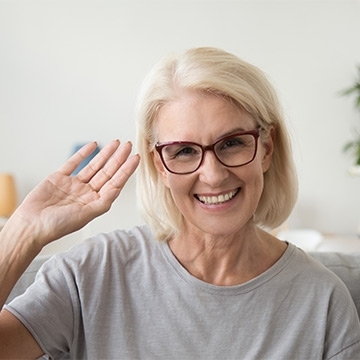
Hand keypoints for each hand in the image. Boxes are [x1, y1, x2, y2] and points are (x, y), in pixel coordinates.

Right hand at [14, 140, 139, 246]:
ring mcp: (74, 184)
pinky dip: (83, 153)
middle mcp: (87, 193)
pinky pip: (74, 163)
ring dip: (105, 154)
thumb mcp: (85, 215)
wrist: (31, 225)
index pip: (115, 183)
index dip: (126, 170)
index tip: (136, 158)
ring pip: (94, 166)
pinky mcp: (59, 178)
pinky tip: (94, 145)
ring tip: (116, 143)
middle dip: (118, 159)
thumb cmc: (57, 225)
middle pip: (107, 172)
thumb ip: (102, 202)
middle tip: (128, 145)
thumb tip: (117, 190)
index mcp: (95, 202)